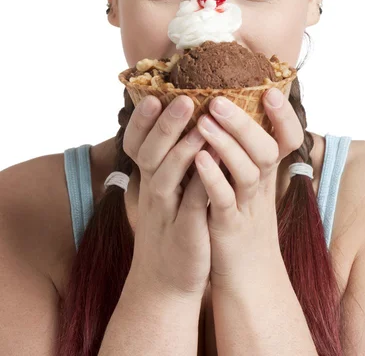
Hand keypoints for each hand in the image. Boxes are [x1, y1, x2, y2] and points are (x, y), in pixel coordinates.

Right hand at [123, 94, 210, 300]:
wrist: (164, 283)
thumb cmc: (171, 226)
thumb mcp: (165, 191)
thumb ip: (171, 159)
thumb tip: (187, 121)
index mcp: (150, 178)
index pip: (137, 143)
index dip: (142, 120)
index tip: (153, 94)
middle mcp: (153, 191)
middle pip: (150, 152)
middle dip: (165, 125)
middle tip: (182, 98)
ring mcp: (167, 212)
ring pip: (167, 176)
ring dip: (182, 150)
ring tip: (201, 125)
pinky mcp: (185, 232)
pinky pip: (192, 204)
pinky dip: (202, 183)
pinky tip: (216, 164)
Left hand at [194, 87, 303, 291]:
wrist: (248, 274)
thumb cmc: (243, 215)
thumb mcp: (250, 179)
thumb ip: (246, 148)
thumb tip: (234, 107)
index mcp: (267, 170)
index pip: (289, 139)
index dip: (284, 116)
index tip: (270, 91)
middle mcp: (263, 185)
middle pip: (266, 150)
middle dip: (244, 123)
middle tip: (218, 99)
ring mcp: (248, 207)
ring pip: (248, 172)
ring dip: (226, 145)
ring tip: (203, 122)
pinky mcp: (230, 227)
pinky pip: (224, 200)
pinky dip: (213, 179)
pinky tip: (198, 160)